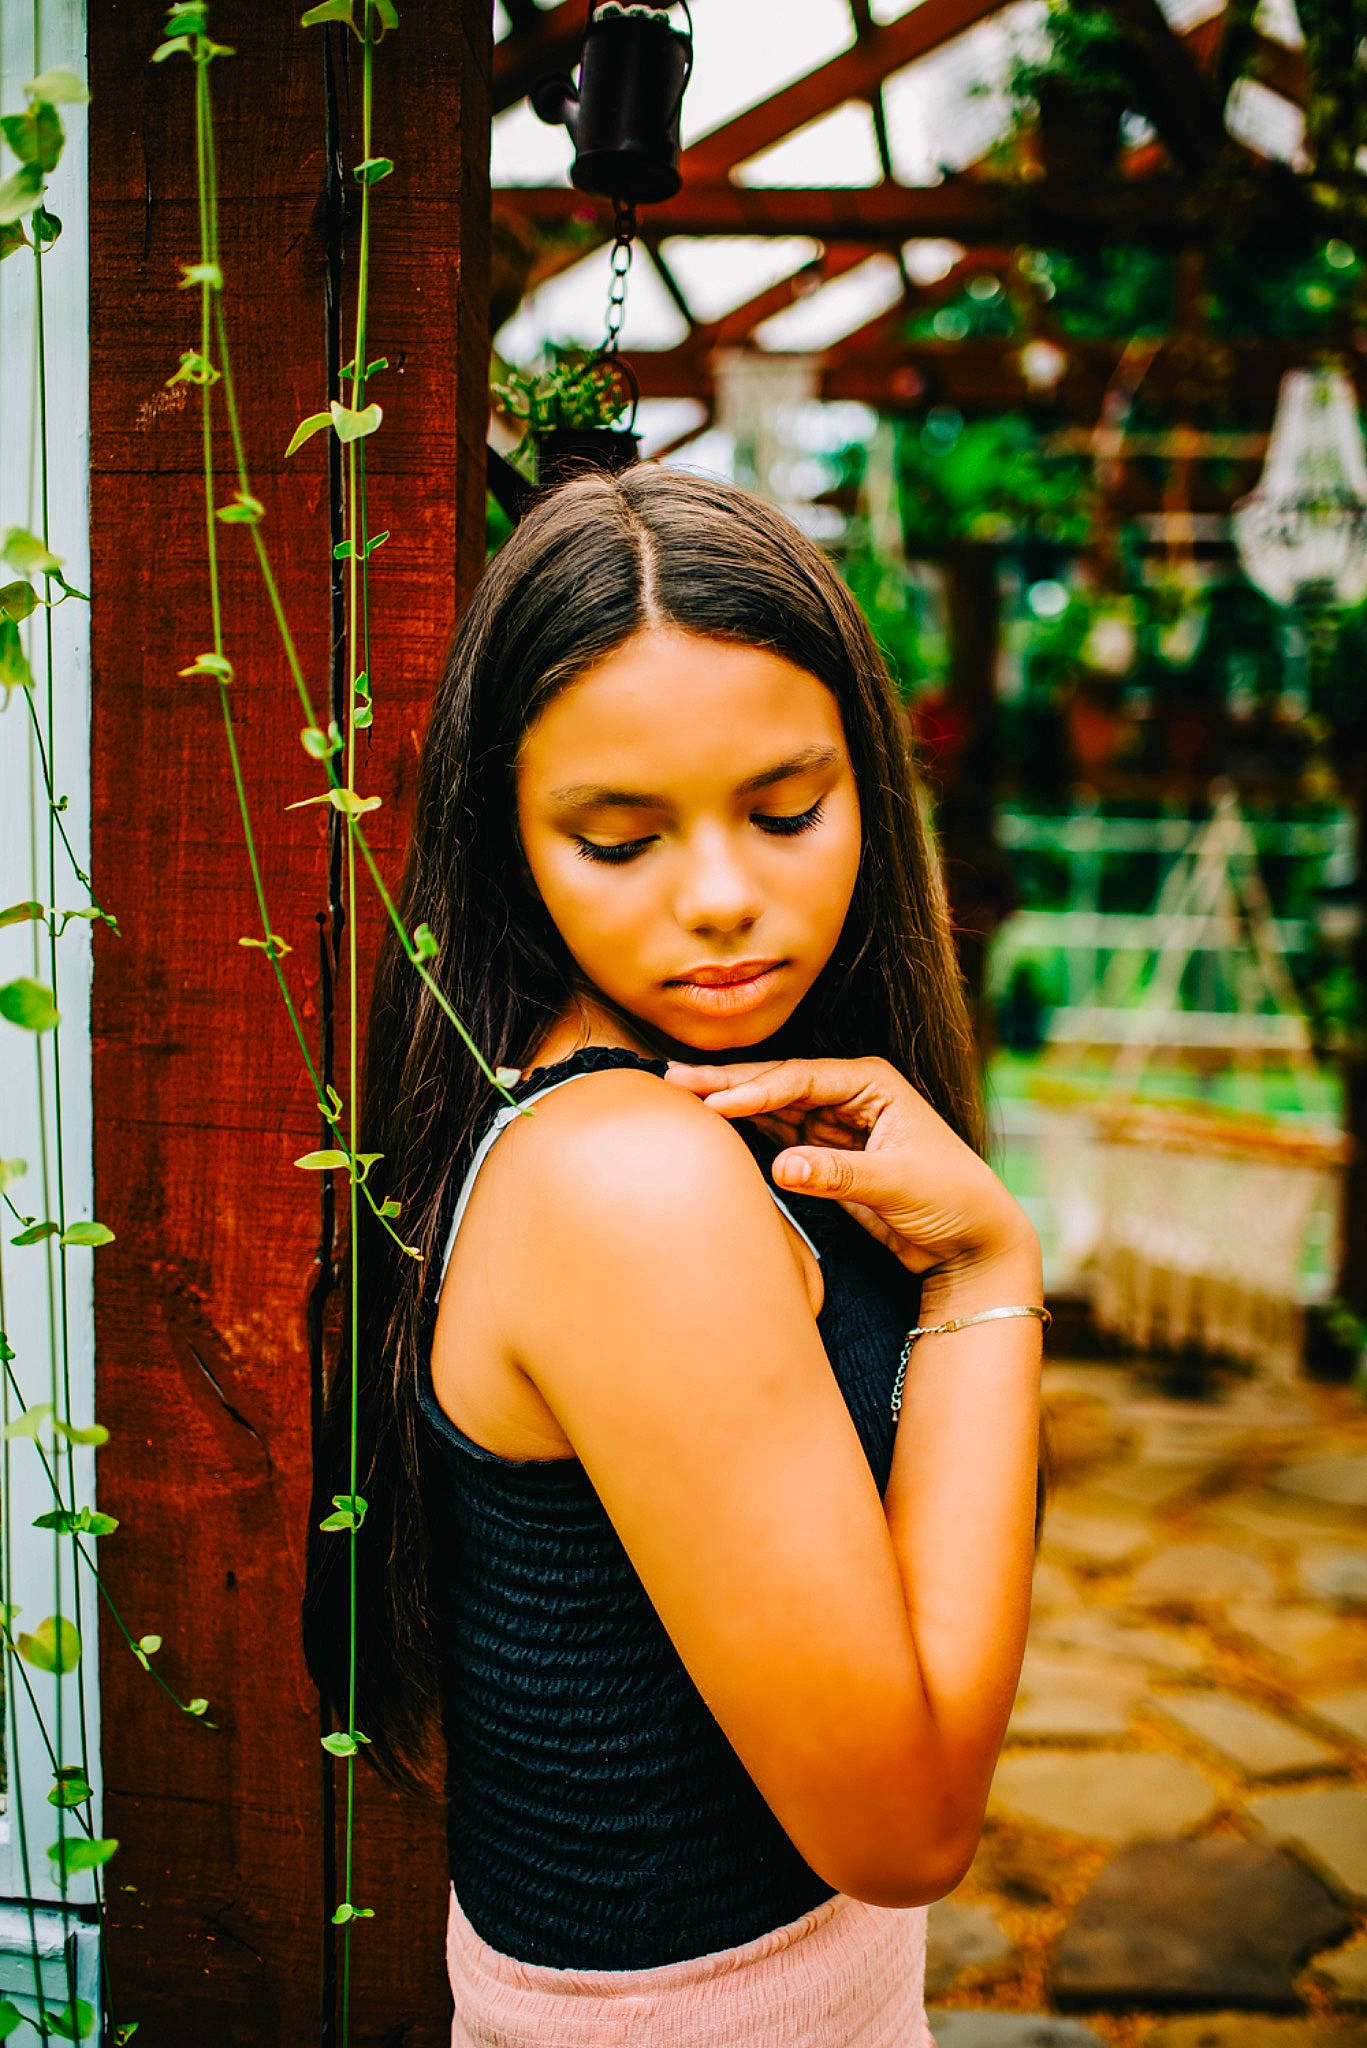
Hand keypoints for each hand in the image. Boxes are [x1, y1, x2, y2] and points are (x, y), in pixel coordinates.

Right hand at [662, 1055, 1033, 1277]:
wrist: (972, 1239)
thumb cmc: (952, 1198)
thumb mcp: (897, 1183)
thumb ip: (839, 1173)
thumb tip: (783, 1168)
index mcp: (872, 1082)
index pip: (801, 1078)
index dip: (755, 1089)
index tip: (714, 1103)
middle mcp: (850, 1093)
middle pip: (778, 1082)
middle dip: (726, 1082)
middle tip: (672, 1078)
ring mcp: (834, 1121)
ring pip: (770, 1106)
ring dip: (729, 1103)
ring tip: (678, 1096)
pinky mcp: (825, 1152)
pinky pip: (776, 1135)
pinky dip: (744, 1131)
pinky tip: (711, 1124)